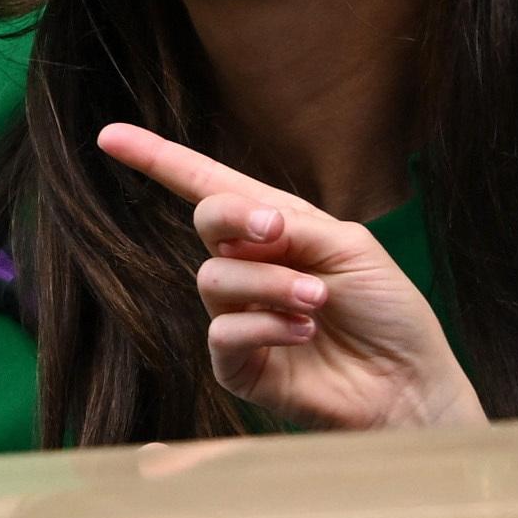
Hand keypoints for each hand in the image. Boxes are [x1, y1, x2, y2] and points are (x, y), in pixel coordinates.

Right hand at [97, 123, 487, 433]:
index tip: (108, 135)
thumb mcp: (350, 246)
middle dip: (235, 217)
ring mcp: (242, 317)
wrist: (409, 382)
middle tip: (278, 231)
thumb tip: (246, 224)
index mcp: (278, 229)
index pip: (209, 186)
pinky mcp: (239, 366)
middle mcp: (252, 268)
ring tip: (317, 300)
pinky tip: (305, 332)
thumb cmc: (389, 311)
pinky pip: (222, 332)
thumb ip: (293, 226)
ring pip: (214, 278)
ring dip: (269, 283)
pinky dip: (266, 325)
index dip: (158, 159)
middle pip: (207, 220)